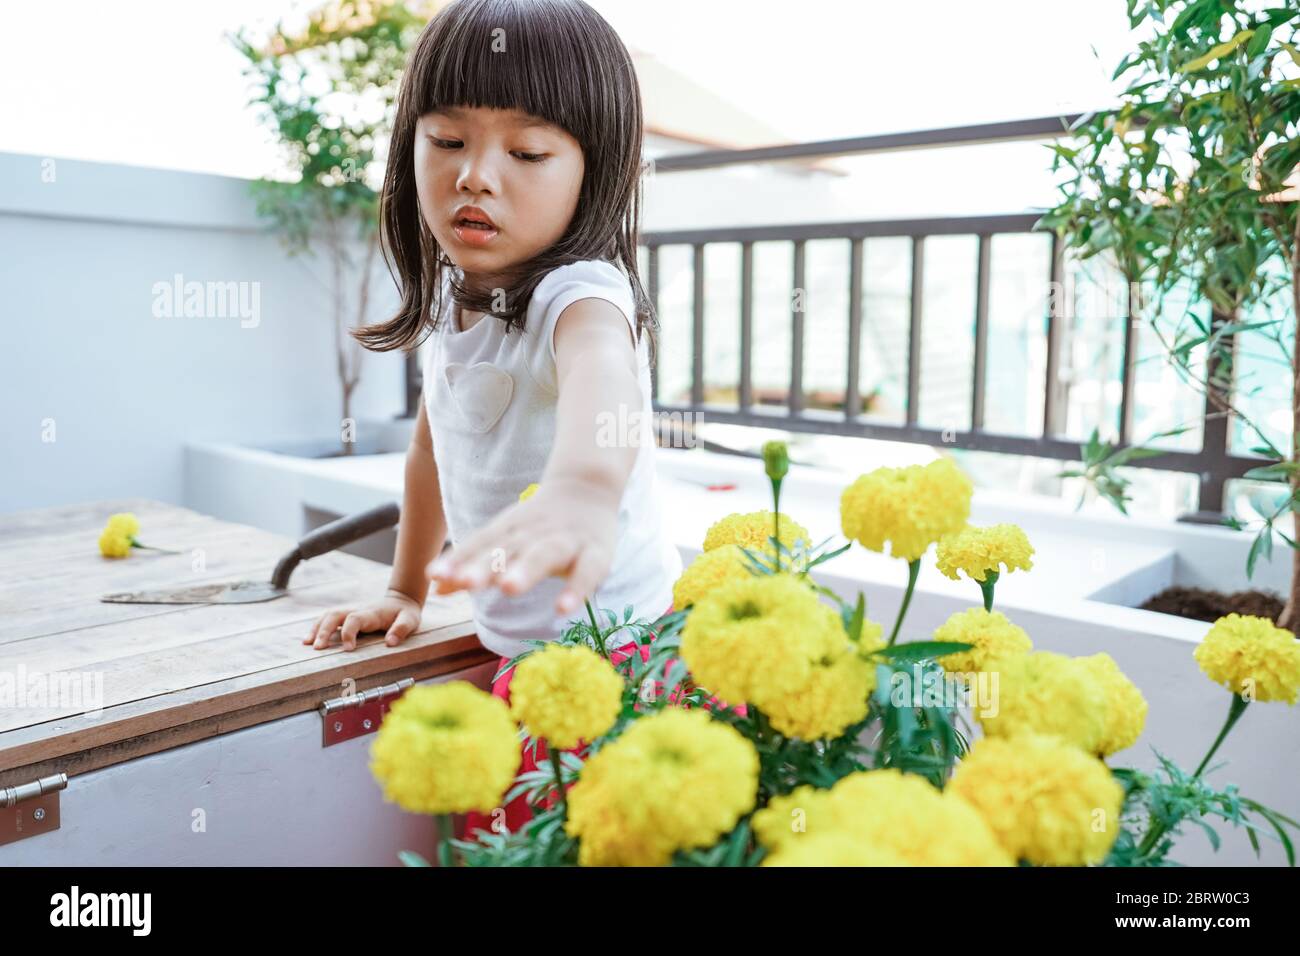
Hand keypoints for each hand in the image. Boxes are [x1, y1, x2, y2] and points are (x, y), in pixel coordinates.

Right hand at [302, 588, 423, 650]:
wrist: (401, 599)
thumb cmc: (405, 613)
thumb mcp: (410, 620)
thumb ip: (401, 629)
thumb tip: (390, 642)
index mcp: (372, 613)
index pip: (354, 619)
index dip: (349, 633)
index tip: (348, 649)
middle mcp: (358, 609)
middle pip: (335, 614)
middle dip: (324, 630)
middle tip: (318, 648)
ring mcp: (351, 611)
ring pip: (328, 615)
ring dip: (317, 628)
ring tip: (307, 643)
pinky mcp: (347, 615)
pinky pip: (328, 618)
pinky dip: (317, 627)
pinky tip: (309, 639)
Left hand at [426, 478, 618, 616]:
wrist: (588, 487)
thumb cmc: (539, 523)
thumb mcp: (505, 538)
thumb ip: (472, 564)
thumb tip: (434, 586)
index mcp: (510, 529)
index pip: (481, 543)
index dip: (458, 559)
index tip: (435, 576)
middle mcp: (534, 533)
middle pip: (508, 549)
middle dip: (486, 566)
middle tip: (466, 582)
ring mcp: (566, 541)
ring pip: (544, 554)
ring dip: (526, 570)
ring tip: (507, 588)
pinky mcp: (596, 553)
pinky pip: (587, 572)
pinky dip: (576, 589)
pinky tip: (562, 609)